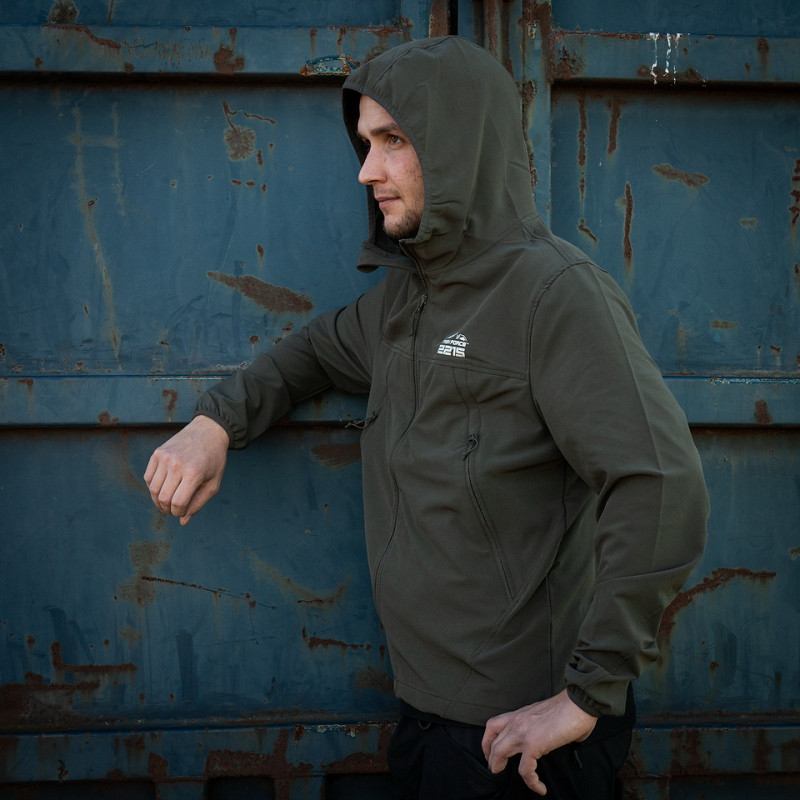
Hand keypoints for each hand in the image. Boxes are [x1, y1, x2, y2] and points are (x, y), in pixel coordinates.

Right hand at [143, 415, 228, 524]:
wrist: (208, 432)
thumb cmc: (213, 460)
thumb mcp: (213, 484)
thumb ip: (198, 504)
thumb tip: (182, 521)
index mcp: (193, 473)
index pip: (177, 503)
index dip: (178, 513)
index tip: (182, 511)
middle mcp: (176, 465)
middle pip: (162, 498)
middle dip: (167, 509)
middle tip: (174, 508)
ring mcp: (165, 457)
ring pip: (152, 490)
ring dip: (158, 500)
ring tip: (169, 500)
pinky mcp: (157, 453)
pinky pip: (148, 478)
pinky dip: (153, 487)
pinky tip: (164, 487)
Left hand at [481, 689, 596, 794]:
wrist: (579, 702)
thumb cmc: (571, 708)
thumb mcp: (547, 716)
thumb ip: (544, 727)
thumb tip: (555, 738)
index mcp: (520, 714)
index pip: (493, 726)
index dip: (488, 742)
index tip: (491, 753)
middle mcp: (517, 721)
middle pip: (492, 741)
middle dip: (491, 758)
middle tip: (496, 769)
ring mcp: (523, 731)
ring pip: (499, 753)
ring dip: (500, 767)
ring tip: (511, 779)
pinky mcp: (533, 743)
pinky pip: (525, 769)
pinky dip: (531, 782)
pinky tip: (540, 788)